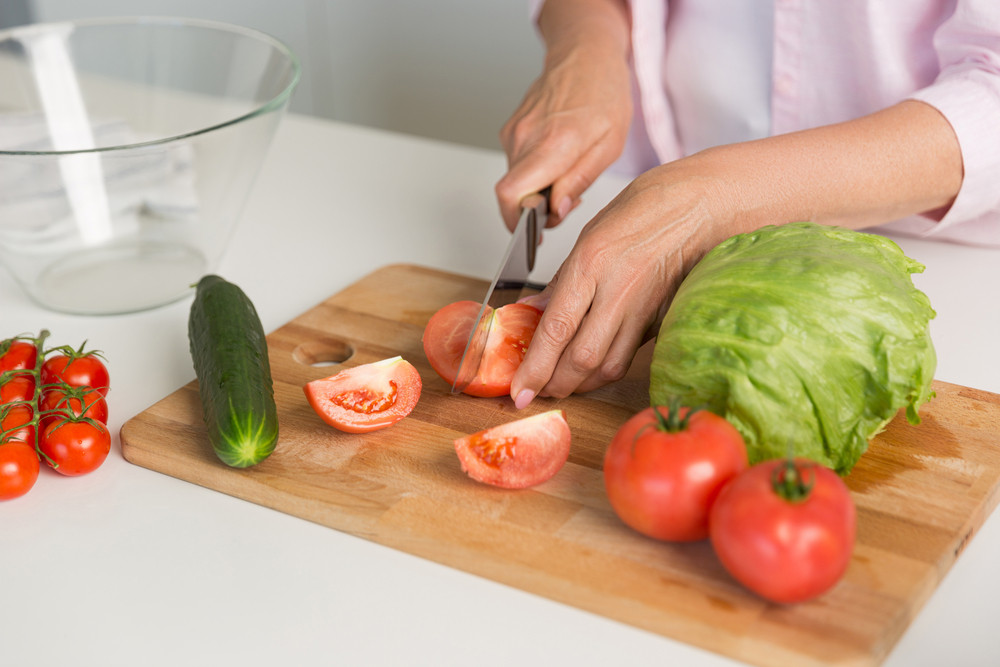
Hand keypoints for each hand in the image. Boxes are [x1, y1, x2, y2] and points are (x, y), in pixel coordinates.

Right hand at [495, 3, 631, 230]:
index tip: (532, 233)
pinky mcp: (511, 129)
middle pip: (514, 193)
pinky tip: (556, 159)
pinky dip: (534, 172)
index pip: (511, 194)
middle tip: (565, 201)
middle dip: (536, 208)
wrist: (585, 54)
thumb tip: (557, 211)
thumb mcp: (609, 145)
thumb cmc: (603, 94)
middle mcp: (526, 137)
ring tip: (566, 173)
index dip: (516, 222)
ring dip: (537, 189)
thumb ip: (579, 181)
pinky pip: (517, 163)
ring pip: (516, 179)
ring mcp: (514, 132)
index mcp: (553, 144)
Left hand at [510, 165, 731, 406]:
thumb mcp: (589, 234)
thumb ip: (561, 281)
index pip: (556, 328)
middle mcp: (619, 290)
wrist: (703, 205)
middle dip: (554, 383)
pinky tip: (591, 369)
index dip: (535, 367)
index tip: (519, 390)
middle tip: (534, 391)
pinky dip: (605, 370)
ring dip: (580, 383)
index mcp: (592, 262)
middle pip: (582, 358)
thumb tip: (532, 313)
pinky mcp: (663, 320)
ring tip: (559, 384)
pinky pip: (629, 356)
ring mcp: (645, 309)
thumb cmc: (645, 210)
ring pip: (608, 366)